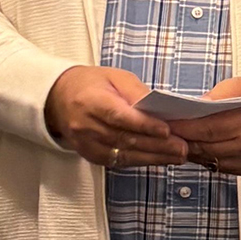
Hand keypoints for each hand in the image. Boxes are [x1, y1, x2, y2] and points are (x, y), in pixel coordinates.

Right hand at [43, 66, 186, 167]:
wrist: (58, 98)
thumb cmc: (91, 84)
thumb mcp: (116, 77)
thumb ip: (137, 92)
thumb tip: (160, 107)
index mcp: (91, 101)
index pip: (119, 116)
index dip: (143, 125)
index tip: (166, 130)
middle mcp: (85, 125)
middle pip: (123, 139)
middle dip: (156, 145)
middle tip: (182, 147)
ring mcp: (85, 143)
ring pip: (122, 154)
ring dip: (152, 157)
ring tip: (177, 156)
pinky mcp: (90, 155)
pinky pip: (117, 162)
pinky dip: (140, 161)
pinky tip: (159, 159)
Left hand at [168, 75, 240, 176]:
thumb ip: (226, 91)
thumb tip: (198, 103)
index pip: (207, 126)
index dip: (182, 125)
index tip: (165, 120)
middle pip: (203, 145)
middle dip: (180, 137)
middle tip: (163, 129)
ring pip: (207, 158)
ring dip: (189, 148)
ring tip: (175, 137)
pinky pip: (218, 166)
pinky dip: (204, 156)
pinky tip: (197, 146)